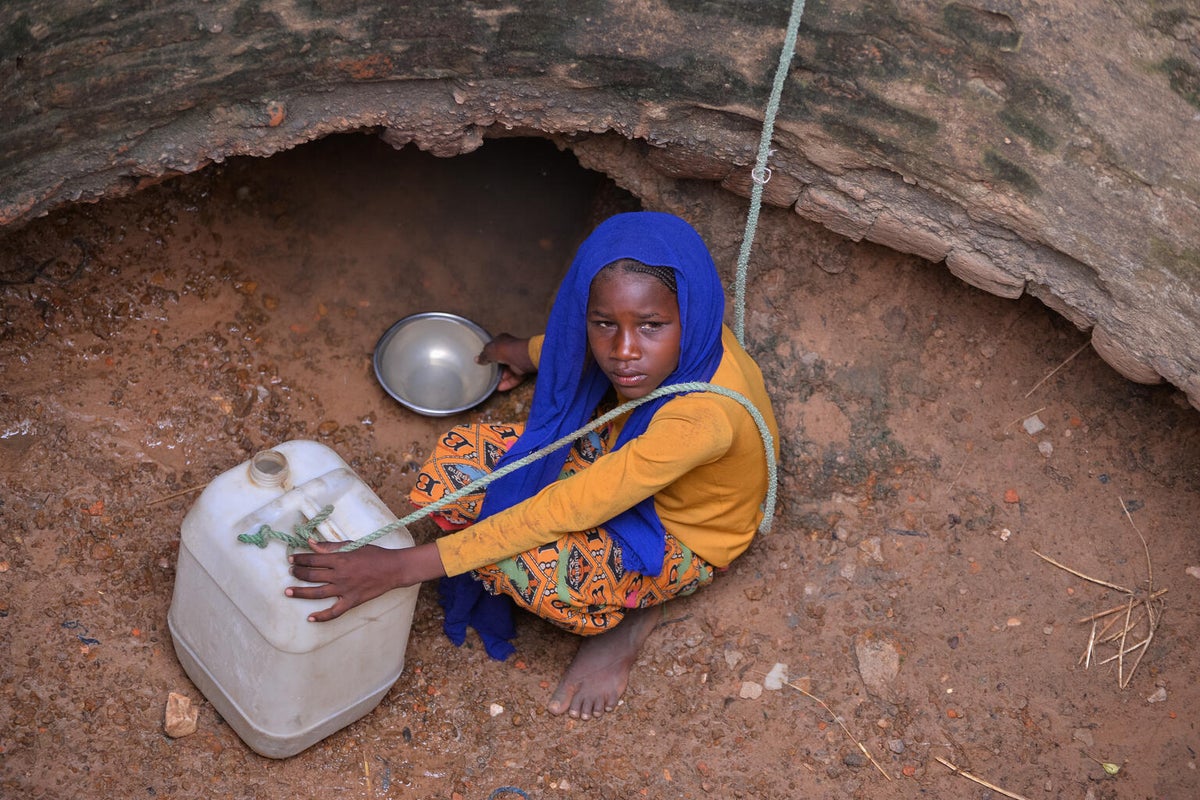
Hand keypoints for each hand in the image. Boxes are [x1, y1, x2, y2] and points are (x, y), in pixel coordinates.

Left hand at [286, 541, 445, 621]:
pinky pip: (334, 612)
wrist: (393, 569)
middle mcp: (340, 575)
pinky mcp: (352, 601)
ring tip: (288, 592)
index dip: (300, 559)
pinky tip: (310, 618)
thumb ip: (330, 546)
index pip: (313, 559)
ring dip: (300, 593)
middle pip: (312, 575)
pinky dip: (322, 617)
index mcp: (340, 559)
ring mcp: (345, 590)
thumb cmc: (374, 555)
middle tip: (291, 572)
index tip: (291, 559)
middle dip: (298, 573)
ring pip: (317, 593)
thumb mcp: (353, 546)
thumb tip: (311, 543)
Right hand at [478, 333, 534, 391]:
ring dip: (501, 378)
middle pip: (502, 360)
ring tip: (493, 384)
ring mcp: (518, 360)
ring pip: (508, 371)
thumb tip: (477, 359)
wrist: (523, 356)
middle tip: (488, 374)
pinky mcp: (523, 370)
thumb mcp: (490, 351)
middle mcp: (511, 349)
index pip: (495, 347)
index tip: (484, 361)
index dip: (489, 353)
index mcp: (503, 340)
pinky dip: (508, 383)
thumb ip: (483, 356)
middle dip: (495, 368)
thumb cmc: (506, 349)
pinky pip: (515, 377)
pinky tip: (500, 388)